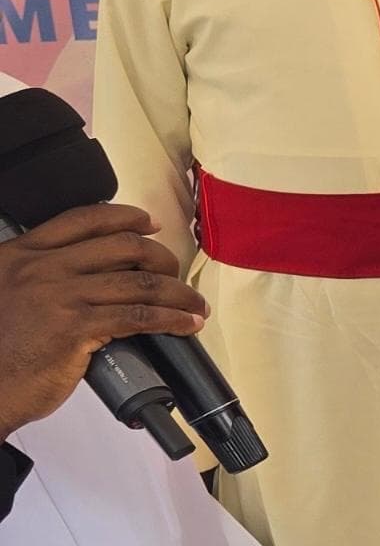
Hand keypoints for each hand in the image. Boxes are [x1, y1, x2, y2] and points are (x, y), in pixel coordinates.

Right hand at [0, 205, 206, 439]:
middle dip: (162, 257)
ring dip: (177, 293)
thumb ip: (45, 279)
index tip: (151, 223)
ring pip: (138, 282)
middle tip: (177, 272)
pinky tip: (186, 323)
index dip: (125, 218)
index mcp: (20, 255)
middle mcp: (40, 268)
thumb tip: (97, 279)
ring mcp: (59, 296)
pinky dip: (172, 319)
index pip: (82, 220)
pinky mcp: (75, 327)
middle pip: (121, 246)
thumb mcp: (9, 295)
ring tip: (194, 304)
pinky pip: (139, 316)